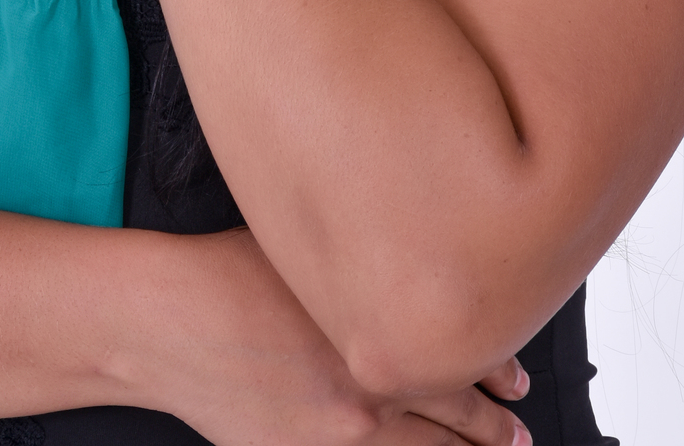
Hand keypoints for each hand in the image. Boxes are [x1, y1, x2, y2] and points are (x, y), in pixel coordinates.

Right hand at [136, 229, 529, 445]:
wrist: (168, 320)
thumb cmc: (230, 270)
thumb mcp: (313, 255)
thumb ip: (369, 271)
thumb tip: (415, 272)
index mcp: (376, 328)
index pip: (465, 358)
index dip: (498, 370)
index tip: (514, 377)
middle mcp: (368, 389)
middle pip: (458, 419)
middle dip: (494, 428)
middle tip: (515, 432)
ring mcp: (338, 435)